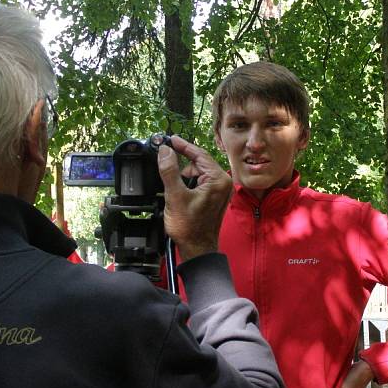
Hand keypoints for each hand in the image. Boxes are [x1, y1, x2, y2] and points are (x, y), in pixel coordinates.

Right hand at [157, 136, 232, 260]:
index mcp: (218, 179)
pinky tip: (181, 194)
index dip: (182, 145)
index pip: (199, 154)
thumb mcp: (174, 196)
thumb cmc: (190, 228)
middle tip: (168, 168)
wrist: (196, 248)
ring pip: (197, 172)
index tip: (169, 139)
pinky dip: (188, 184)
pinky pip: (200, 181)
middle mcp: (223, 182)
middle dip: (182, 166)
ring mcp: (220, 190)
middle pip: (198, 162)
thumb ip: (169, 170)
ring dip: (184, 176)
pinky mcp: (215, 196)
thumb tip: (165, 151)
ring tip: (176, 193)